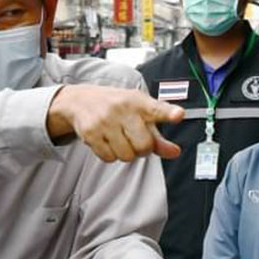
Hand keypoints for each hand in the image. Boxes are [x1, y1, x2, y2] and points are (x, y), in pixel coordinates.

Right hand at [46, 85, 183, 161]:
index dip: (169, 113)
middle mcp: (123, 109)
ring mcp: (105, 120)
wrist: (81, 100)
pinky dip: (109, 154)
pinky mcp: (91, 132)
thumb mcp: (139, 115)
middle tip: (133, 138)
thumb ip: (158, 136)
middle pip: (144, 146)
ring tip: (117, 138)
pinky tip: (105, 140)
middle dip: (141, 149)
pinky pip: (109, 158)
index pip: (157, 109)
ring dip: (124, 153)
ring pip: (126, 155)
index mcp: (139, 102)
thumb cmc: (116, 107)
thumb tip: (175, 152)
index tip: (178, 115)